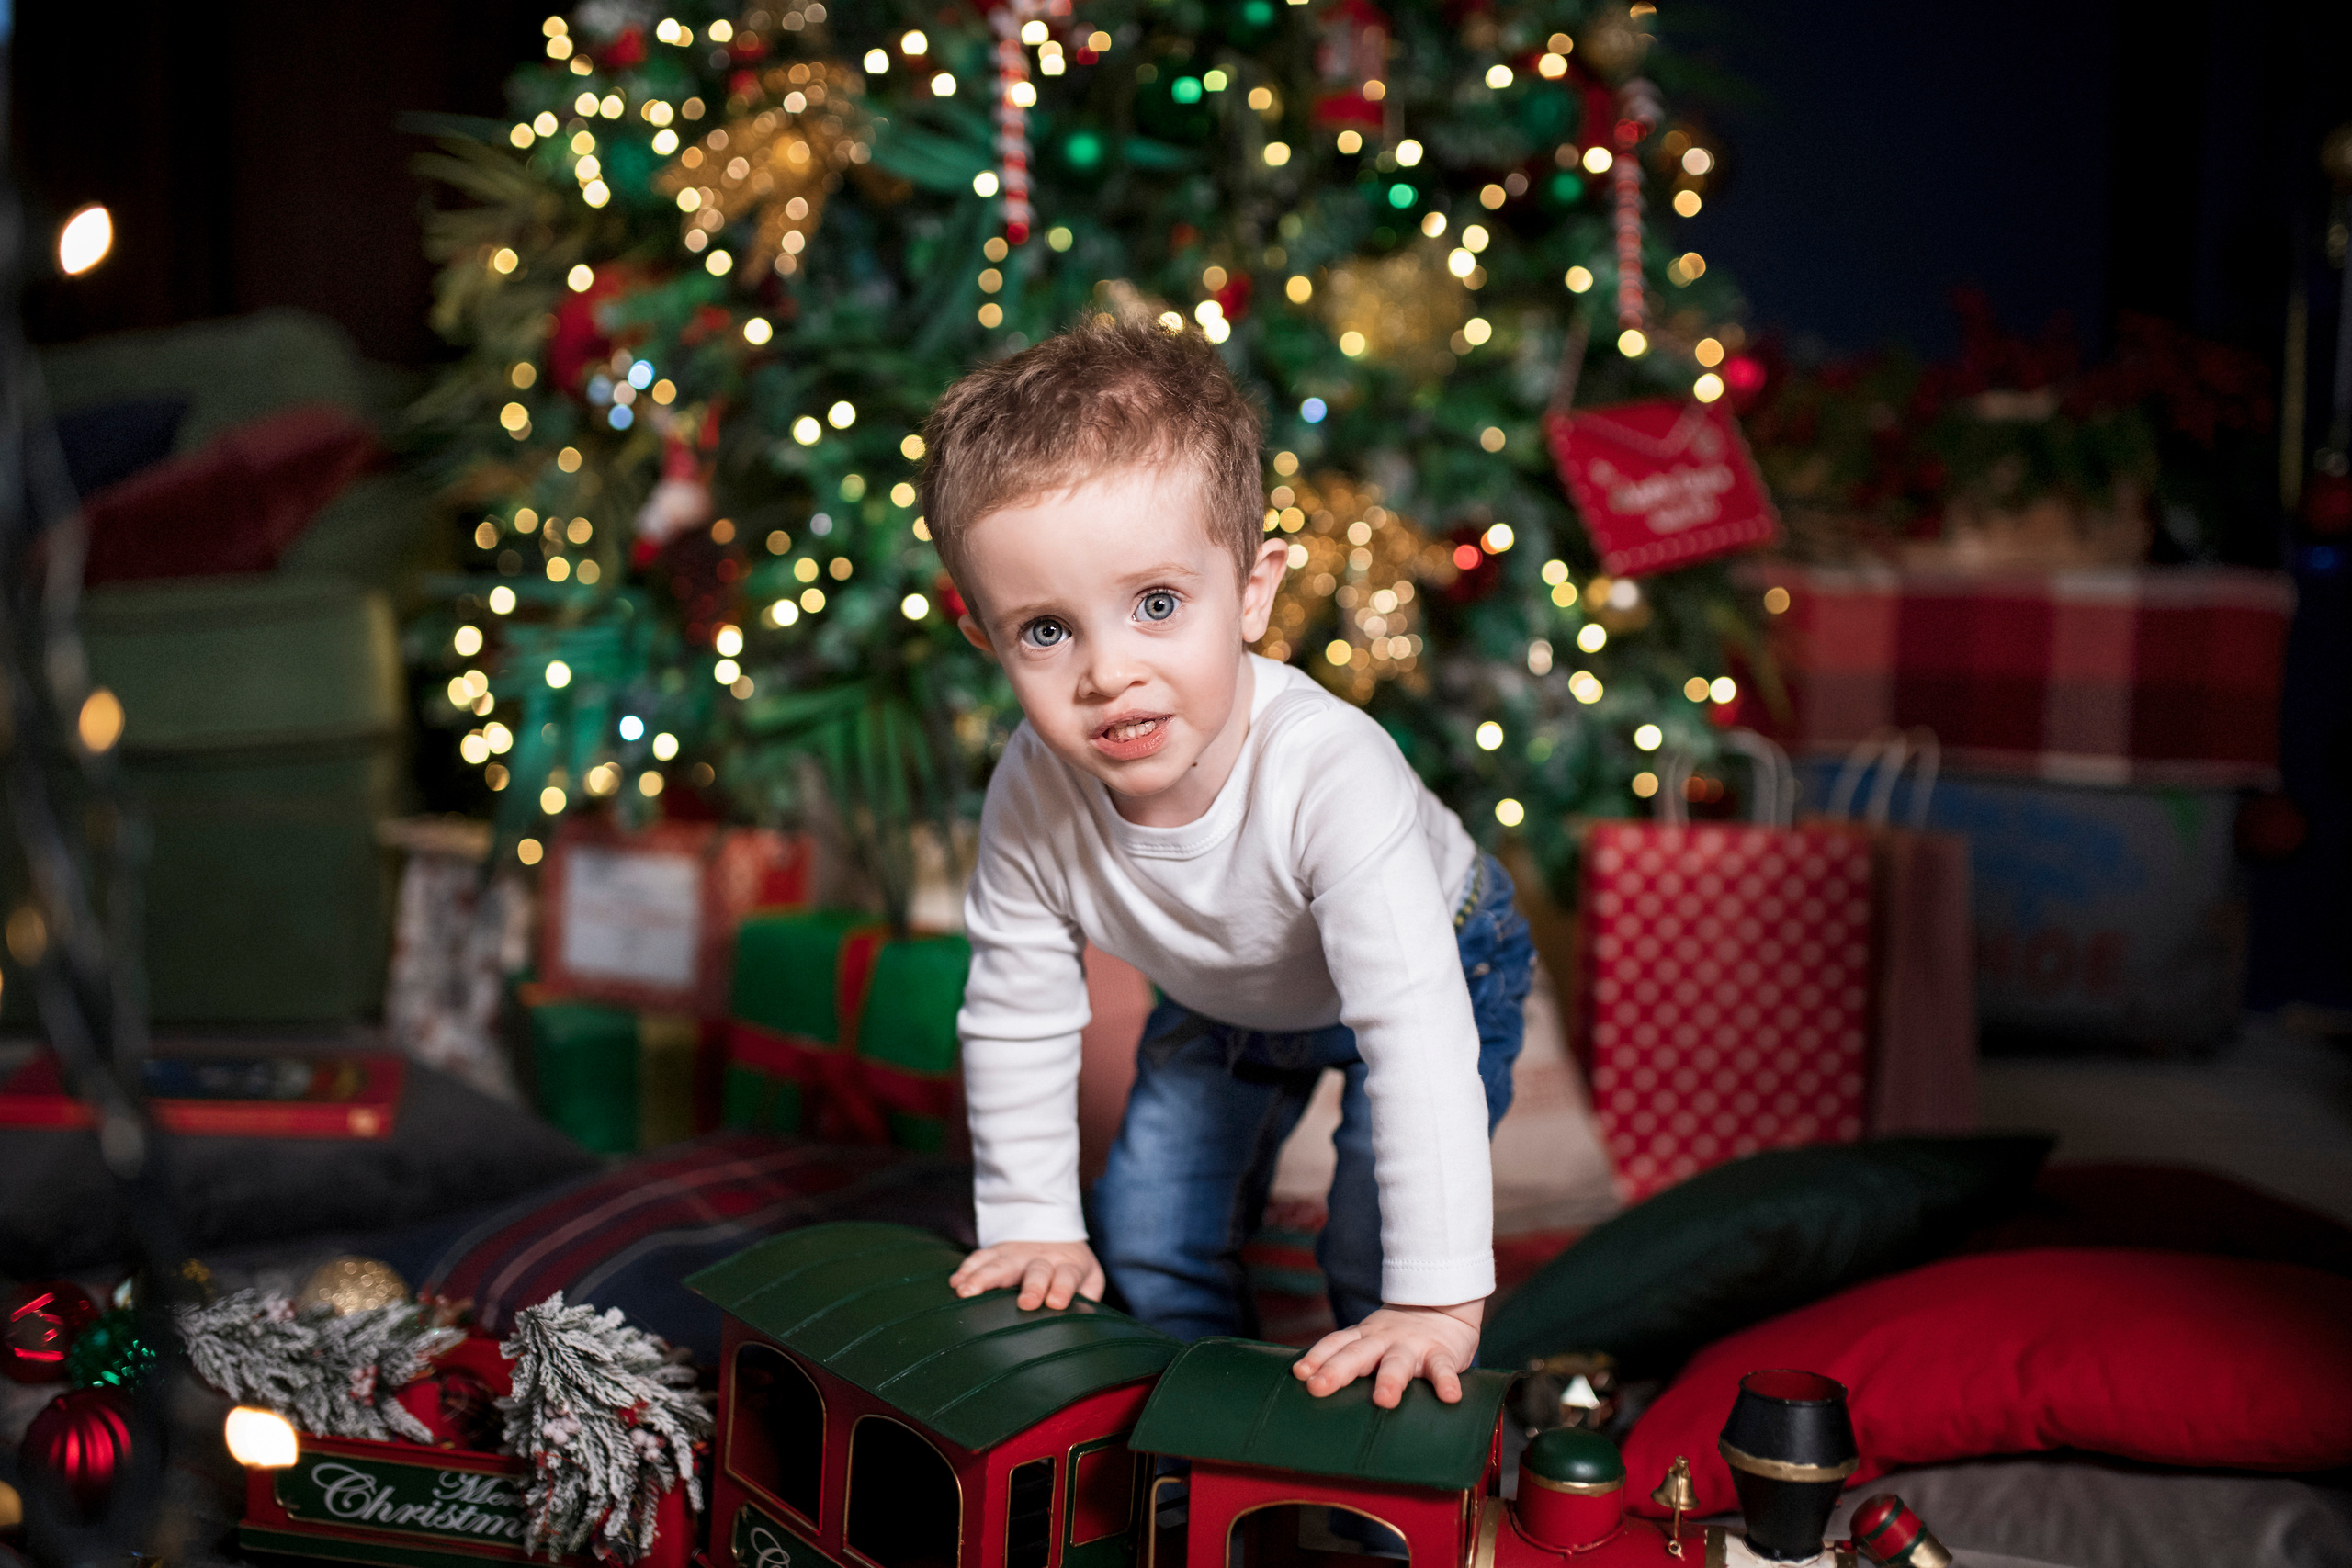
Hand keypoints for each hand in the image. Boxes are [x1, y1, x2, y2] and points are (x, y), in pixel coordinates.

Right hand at [950, 1240, 1105, 1310]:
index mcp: (1068, 1266)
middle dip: (1032, 1286)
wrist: (1054, 1231)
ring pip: (1000, 1263)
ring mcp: (1017, 1254)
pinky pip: (980, 1257)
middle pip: (1036, 1270)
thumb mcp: (1089, 1279)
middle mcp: (1042, 1259)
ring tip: (966, 1292)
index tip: (1056, 1302)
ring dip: (983, 1277)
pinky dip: (967, 1269)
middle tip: (1026, 1303)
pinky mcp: (997, 1251)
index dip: (1063, 1288)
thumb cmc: (1072, 1269)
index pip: (1068, 1276)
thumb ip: (1088, 1297)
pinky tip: (955, 1282)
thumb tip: (1082, 1322)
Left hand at [1292, 1299, 1484, 1408]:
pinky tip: (1450, 1397)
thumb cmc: (1398, 1336)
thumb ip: (1349, 1358)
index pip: (1335, 1344)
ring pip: (1398, 1363)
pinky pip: (1443, 1369)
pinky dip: (1447, 1382)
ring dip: (1390, 1380)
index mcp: (1363, 1338)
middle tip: (1318, 1387)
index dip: (1316, 1357)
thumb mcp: (1370, 1340)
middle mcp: (1383, 1340)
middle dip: (1336, 1371)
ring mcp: (1412, 1346)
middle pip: (1357, 1354)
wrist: (1443, 1305)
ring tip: (1384, 1400)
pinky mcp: (1441, 1353)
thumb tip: (1312, 1388)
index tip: (1299, 1374)